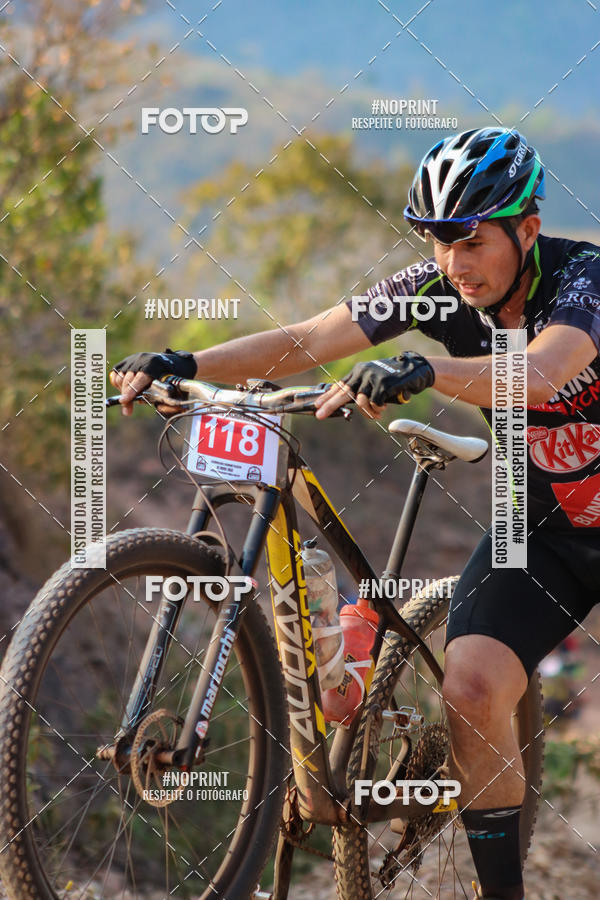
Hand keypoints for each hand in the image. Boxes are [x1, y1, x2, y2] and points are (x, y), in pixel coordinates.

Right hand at [110, 349, 196, 415]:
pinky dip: (119, 384)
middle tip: (128, 411)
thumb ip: (161, 401)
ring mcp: (132, 360)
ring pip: (120, 379)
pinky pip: (116, 375)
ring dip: (123, 391)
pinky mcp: (126, 361)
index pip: (140, 379)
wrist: (170, 363)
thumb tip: (149, 407)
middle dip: (127, 398)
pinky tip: (127, 389)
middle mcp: (141, 360)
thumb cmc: (171, 379)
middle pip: (128, 381)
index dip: (132, 391)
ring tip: (130, 398)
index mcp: (154, 365)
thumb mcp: (171, 389)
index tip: (124, 400)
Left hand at [315, 351, 433, 419]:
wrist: (415, 369)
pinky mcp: (383, 384)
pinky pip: (375, 403)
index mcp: (358, 371)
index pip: (339, 385)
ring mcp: (372, 377)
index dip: (327, 396)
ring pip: (361, 402)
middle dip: (329, 405)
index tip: (317, 405)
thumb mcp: (374, 380)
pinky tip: (385, 405)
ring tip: (377, 413)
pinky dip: (379, 408)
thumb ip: (361, 388)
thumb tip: (348, 403)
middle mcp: (362, 372)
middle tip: (319, 415)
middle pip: (342, 393)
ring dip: (369, 412)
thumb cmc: (394, 378)